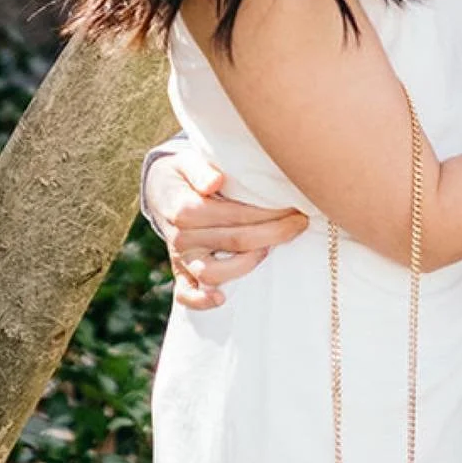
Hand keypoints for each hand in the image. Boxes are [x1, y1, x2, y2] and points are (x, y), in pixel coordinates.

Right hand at [146, 146, 308, 310]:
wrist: (162, 188)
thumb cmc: (184, 172)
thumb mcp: (187, 161)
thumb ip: (200, 169)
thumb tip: (215, 182)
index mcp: (186, 208)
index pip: (234, 215)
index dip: (267, 212)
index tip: (294, 207)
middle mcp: (182, 236)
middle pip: (234, 241)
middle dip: (273, 233)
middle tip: (299, 223)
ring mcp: (182, 257)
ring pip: (214, 272)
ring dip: (247, 264)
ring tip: (270, 249)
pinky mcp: (179, 270)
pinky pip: (184, 292)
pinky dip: (200, 301)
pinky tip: (221, 299)